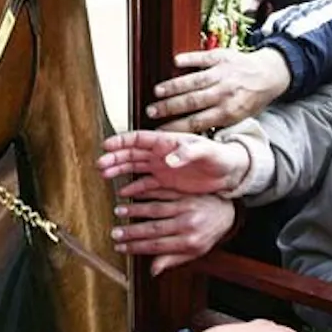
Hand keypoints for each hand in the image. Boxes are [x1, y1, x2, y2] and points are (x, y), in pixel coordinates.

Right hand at [97, 131, 250, 196]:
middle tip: (100, 164)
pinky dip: (134, 187)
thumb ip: (187, 153)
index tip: (107, 145)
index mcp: (167, 141)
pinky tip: (123, 192)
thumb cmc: (219, 156)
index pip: (138, 138)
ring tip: (104, 175)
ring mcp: (162, 167)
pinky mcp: (167, 181)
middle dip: (114, 157)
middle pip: (131, 153)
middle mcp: (161, 153)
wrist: (231, 172)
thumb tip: (169, 159)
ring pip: (135, 167)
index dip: (121, 141)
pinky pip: (146, 183)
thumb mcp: (205, 151)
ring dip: (119, 170)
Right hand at [111, 191, 235, 275]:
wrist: (228, 212)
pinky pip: (163, 192)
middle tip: (114, 233)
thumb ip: (172, 260)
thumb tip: (152, 271)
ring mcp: (186, 207)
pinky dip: (147, 192)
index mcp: (188, 242)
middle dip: (132, 231)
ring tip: (119, 211)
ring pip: (156, 209)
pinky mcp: (186, 193)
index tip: (120, 247)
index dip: (137, 247)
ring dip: (136, 210)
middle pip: (154, 228)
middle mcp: (187, 225)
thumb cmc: (208, 234)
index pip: (157, 246)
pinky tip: (133, 193)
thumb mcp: (195, 252)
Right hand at [145, 48, 288, 133]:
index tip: (160, 130)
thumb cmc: (251, 98)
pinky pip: (202, 58)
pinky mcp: (221, 56)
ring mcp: (222, 73)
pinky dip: (188, 60)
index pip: (196, 122)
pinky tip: (174, 62)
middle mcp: (224, 93)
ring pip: (193, 81)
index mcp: (229, 112)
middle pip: (191, 102)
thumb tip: (192, 134)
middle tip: (151, 111)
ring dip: (173, 86)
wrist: (270, 74)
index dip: (175, 127)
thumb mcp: (239, 117)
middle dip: (168, 107)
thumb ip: (217, 123)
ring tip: (157, 91)